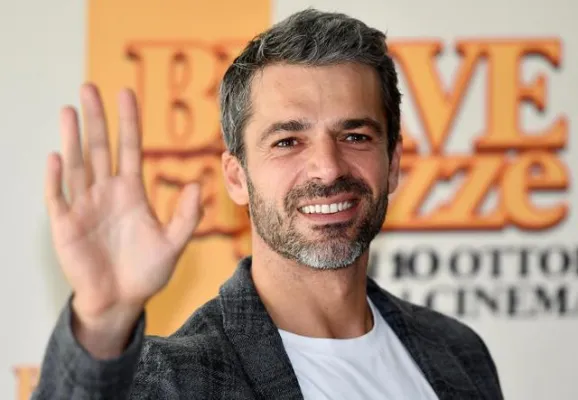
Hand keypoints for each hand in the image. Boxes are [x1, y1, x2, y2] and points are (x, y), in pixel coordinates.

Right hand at [44, 84, 201, 356]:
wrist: (121, 301)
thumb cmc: (146, 272)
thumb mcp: (173, 243)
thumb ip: (187, 216)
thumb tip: (198, 185)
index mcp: (131, 193)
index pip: (130, 149)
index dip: (128, 122)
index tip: (126, 93)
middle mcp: (106, 193)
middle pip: (100, 148)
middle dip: (96, 118)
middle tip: (90, 87)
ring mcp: (84, 207)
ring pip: (77, 165)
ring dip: (72, 138)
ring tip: (69, 109)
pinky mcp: (66, 226)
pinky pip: (58, 197)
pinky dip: (55, 178)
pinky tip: (55, 156)